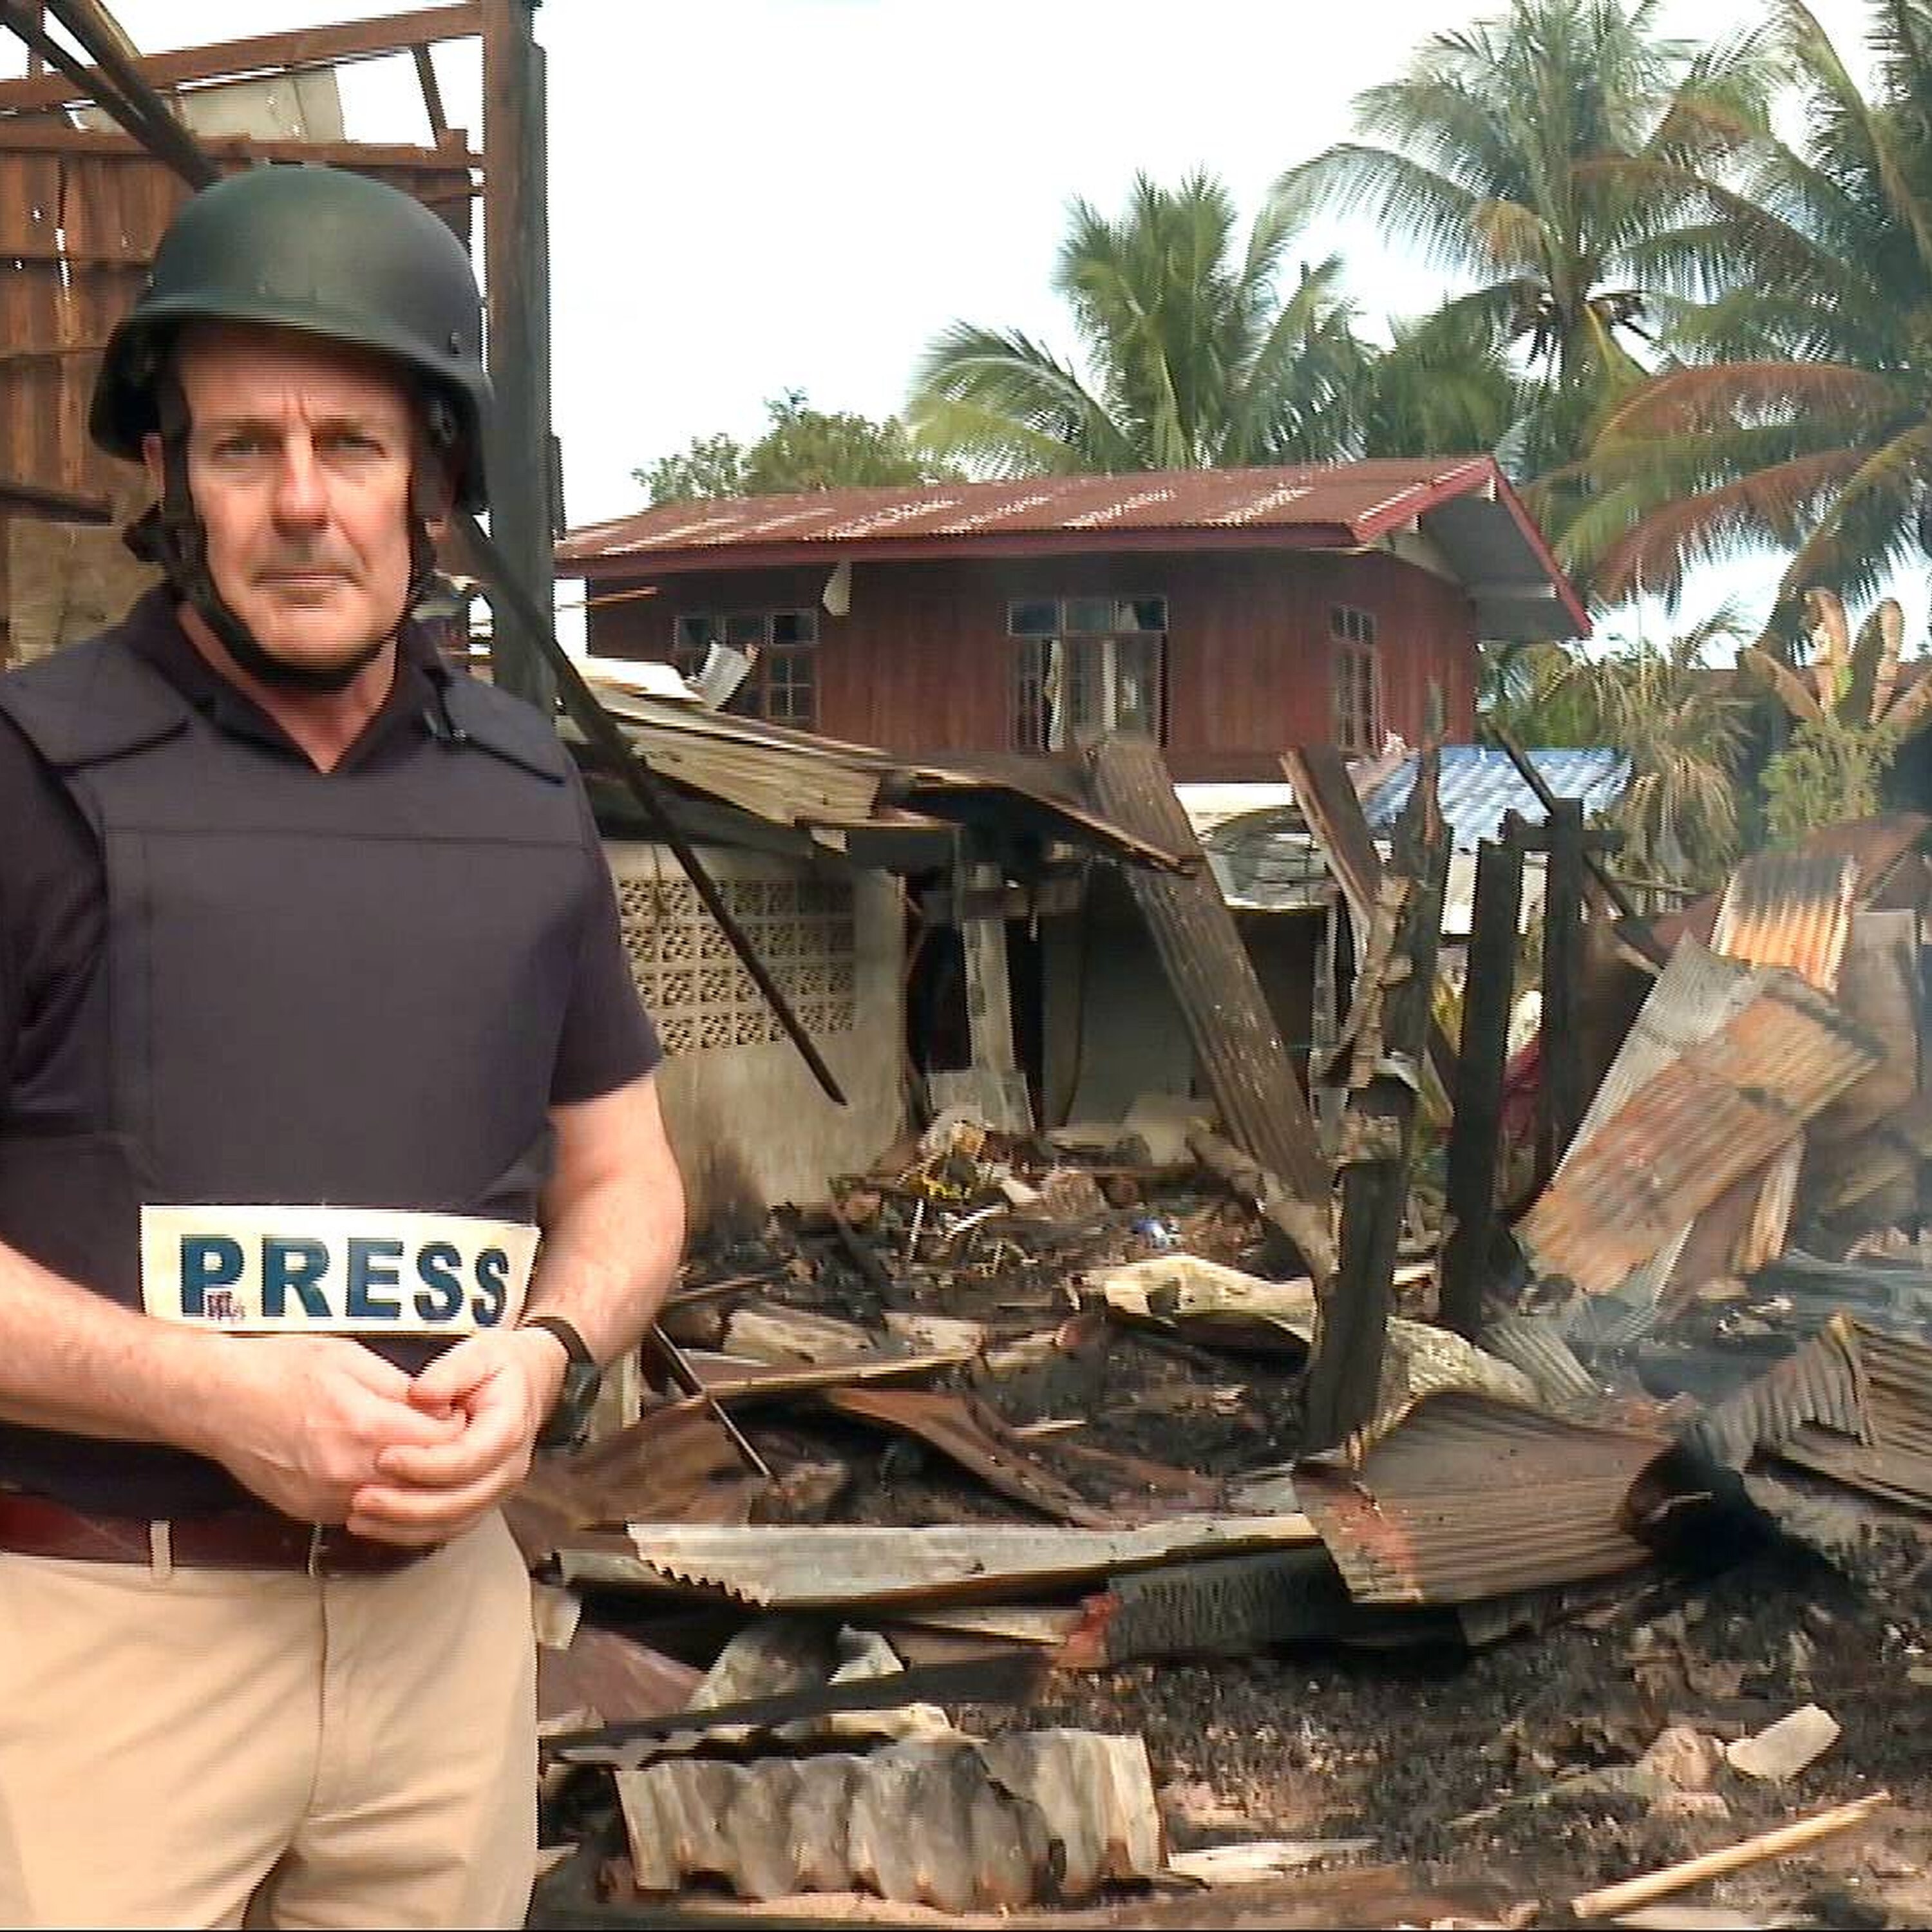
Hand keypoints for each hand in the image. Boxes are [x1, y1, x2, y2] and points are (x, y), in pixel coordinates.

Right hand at [198, 1335, 464, 1525]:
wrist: (217, 1400)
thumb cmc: (282, 1368)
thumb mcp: (352, 1359)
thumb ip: (403, 1389)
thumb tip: (444, 1408)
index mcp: (367, 1426)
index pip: (445, 1443)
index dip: (457, 1425)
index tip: (454, 1410)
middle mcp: (349, 1472)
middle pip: (426, 1480)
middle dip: (441, 1457)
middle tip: (438, 1431)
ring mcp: (328, 1499)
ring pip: (398, 1502)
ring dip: (411, 1480)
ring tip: (407, 1447)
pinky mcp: (311, 1513)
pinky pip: (364, 1510)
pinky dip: (379, 1493)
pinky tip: (373, 1466)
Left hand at [344, 1326, 564, 1545]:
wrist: (526, 1384)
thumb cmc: (499, 1368)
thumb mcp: (479, 1353)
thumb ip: (451, 1371)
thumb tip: (419, 1393)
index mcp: (509, 1429)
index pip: (468, 1458)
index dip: (425, 1464)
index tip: (384, 1457)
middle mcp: (508, 1469)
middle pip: (459, 1502)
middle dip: (407, 1506)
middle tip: (362, 1497)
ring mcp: (496, 1490)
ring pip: (452, 1523)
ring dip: (404, 1526)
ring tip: (360, 1516)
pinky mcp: (480, 1502)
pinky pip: (447, 1529)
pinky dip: (409, 1532)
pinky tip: (375, 1524)